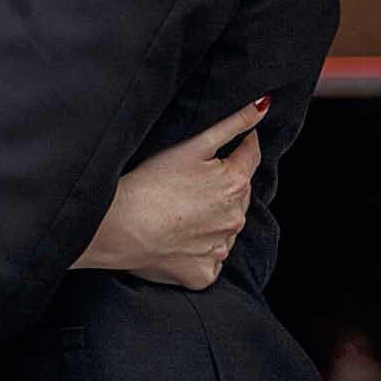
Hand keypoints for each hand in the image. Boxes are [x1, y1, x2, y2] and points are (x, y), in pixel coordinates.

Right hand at [80, 97, 265, 288]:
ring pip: (224, 228)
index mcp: (236, 184)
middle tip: (188, 184)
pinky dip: (199, 250)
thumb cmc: (150, 182)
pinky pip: (209, 260)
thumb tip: (264, 106)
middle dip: (222, 187)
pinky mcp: (203, 274)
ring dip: (212, 220)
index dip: (238, 148)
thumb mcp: (193, 145)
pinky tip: (176, 239)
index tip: (217, 150)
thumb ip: (232, 124)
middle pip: (238, 195)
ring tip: (179, 212)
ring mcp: (219, 250)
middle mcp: (235, 219)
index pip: (251, 157)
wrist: (117, 227)